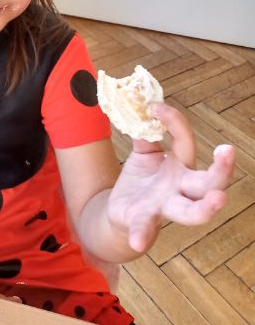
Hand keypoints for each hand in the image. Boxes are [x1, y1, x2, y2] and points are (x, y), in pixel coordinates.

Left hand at [107, 102, 234, 252]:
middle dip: (221, 168)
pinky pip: (145, 229)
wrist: (120, 210)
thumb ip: (144, 132)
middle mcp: (180, 188)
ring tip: (219, 199)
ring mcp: (166, 206)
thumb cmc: (141, 179)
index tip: (155, 107)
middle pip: (208, 181)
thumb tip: (139, 106)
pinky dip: (142, 235)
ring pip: (193, 211)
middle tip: (228, 151)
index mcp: (180, 166)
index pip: (186, 141)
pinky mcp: (144, 221)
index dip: (175, 122)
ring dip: (206, 208)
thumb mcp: (143, 153)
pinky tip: (138, 241)